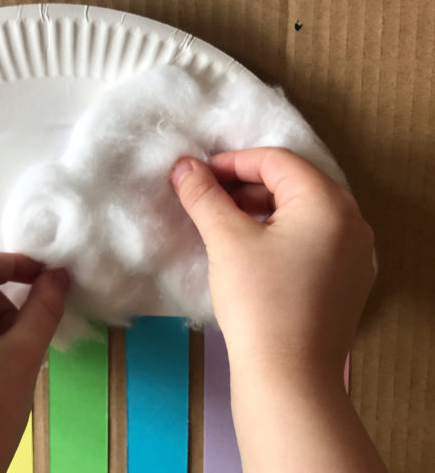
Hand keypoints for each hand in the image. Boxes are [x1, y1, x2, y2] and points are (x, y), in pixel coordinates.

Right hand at [171, 148, 384, 471]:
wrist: (288, 376)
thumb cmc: (259, 301)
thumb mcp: (226, 240)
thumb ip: (203, 195)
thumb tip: (182, 166)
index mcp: (328, 202)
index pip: (276, 161)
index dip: (232, 162)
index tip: (198, 175)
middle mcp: (351, 222)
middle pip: (292, 184)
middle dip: (244, 186)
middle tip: (206, 199)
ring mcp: (354, 254)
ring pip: (301, 214)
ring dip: (259, 210)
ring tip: (223, 223)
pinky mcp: (346, 281)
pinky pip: (311, 240)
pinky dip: (278, 234)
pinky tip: (249, 251)